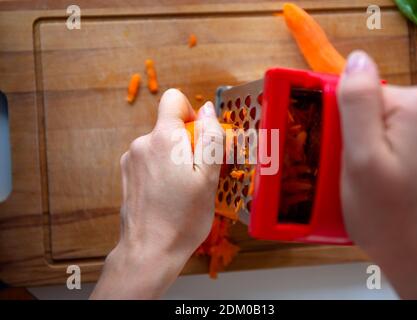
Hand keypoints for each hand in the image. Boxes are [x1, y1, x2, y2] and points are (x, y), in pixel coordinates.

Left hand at [91, 89, 222, 298]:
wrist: (149, 251)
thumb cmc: (183, 218)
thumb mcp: (209, 178)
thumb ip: (211, 138)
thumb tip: (207, 109)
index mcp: (163, 139)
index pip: (173, 99)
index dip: (191, 113)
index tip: (200, 139)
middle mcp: (142, 143)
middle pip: (169, 126)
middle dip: (187, 143)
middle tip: (197, 175)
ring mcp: (131, 159)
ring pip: (161, 144)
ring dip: (175, 158)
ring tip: (182, 189)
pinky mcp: (127, 174)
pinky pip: (150, 159)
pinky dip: (162, 169)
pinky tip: (167, 194)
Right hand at [338, 50, 416, 298]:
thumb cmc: (390, 219)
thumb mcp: (361, 161)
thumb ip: (357, 104)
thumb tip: (357, 59)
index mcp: (414, 105)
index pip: (358, 92)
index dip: (336, 122)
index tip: (332, 153)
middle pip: (372, 108)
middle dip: (353, 136)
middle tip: (349, 173)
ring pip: (384, 125)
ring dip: (367, 148)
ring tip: (367, 184)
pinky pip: (399, 139)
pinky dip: (385, 155)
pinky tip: (385, 183)